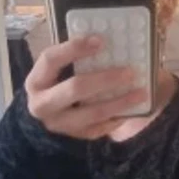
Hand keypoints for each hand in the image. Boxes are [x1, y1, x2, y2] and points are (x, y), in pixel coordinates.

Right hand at [24, 36, 146, 139]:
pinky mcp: (73, 137)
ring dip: (119, 102)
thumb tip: (104, 40)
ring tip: (141, 93)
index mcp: (37, 80)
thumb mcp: (57, 69)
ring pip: (92, 113)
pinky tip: (131, 110)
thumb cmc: (56, 83)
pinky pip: (99, 128)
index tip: (100, 41)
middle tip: (130, 72)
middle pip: (75, 88)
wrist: (46, 117)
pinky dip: (116, 118)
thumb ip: (74, 56)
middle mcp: (42, 104)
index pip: (51, 59)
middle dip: (105, 79)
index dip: (74, 48)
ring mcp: (58, 124)